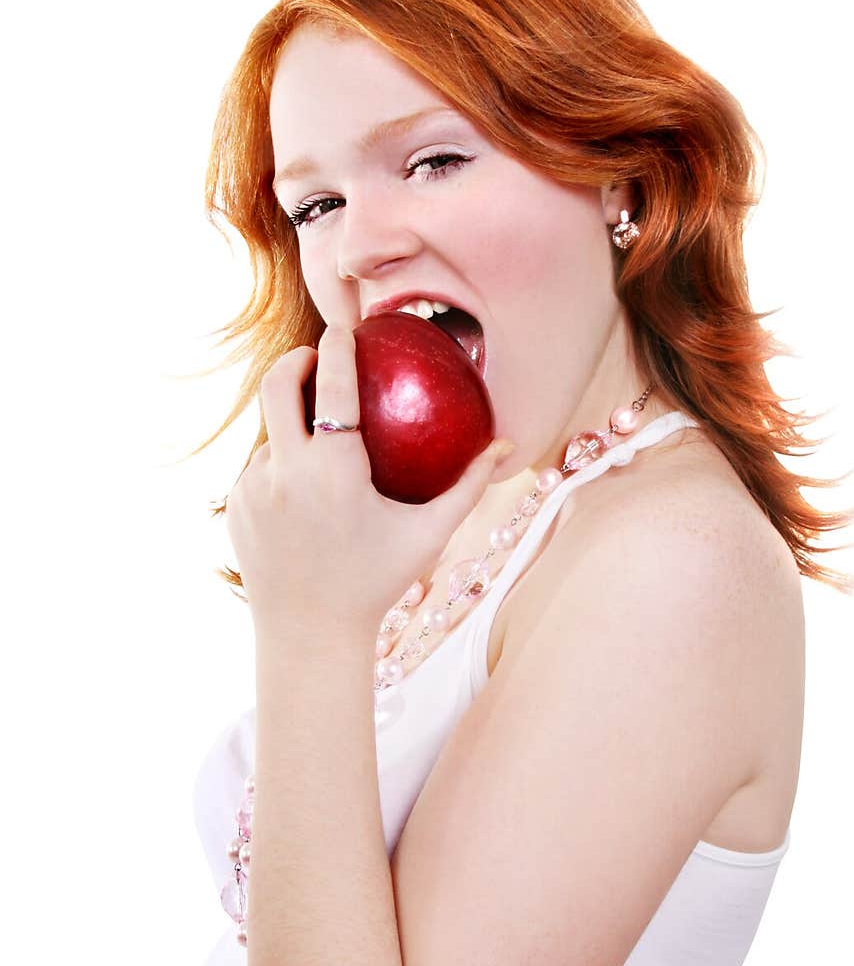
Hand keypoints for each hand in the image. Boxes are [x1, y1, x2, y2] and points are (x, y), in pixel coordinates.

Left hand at [224, 327, 514, 637]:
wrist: (309, 635)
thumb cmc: (376, 584)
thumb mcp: (427, 536)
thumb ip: (468, 488)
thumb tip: (505, 446)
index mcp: (333, 471)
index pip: (332, 386)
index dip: (336, 347)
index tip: (343, 330)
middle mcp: (285, 473)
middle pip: (276, 385)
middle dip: (293, 360)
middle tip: (312, 359)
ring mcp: (253, 489)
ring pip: (270, 434)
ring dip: (291, 428)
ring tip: (320, 445)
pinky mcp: (236, 508)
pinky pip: (259, 471)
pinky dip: (281, 470)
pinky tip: (302, 495)